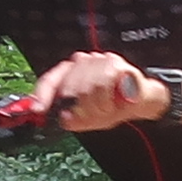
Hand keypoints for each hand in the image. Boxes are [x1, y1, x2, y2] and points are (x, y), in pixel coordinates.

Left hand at [29, 51, 156, 132]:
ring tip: (108, 109)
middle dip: (80, 111)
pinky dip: (108, 100)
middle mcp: (82, 63)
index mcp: (70, 73)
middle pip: (68, 90)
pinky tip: (115, 102)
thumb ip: (73, 119)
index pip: (49, 81)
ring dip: (97, 108)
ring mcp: (98, 61)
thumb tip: (64, 119)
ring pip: (85, 89)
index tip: (37, 111)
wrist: (144, 100)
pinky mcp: (114, 64)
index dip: (41, 97)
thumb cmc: (114, 104)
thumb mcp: (90, 118)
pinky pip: (102, 85)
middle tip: (93, 118)